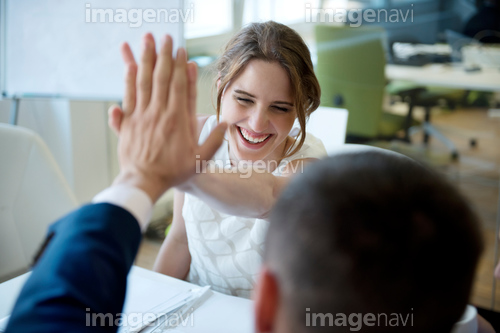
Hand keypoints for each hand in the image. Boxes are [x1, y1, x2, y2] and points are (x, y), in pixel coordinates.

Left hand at [112, 34, 225, 202]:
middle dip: (163, 55)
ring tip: (145, 41)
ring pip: (143, 82)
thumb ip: (214, 141)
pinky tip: (129, 67)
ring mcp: (141, 116)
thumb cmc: (173, 172)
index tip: (180, 50)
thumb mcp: (200, 160)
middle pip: (161, 77)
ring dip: (144, 60)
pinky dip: (128, 80)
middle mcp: (159, 113)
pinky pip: (128, 96)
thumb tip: (225, 123)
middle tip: (163, 37)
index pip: (179, 86)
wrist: (143, 182)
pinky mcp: (128, 122)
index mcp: (177, 120)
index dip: (180, 66)